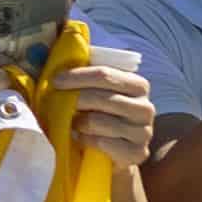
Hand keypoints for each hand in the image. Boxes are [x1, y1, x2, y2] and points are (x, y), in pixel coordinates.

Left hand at [46, 53, 158, 167]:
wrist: (116, 151)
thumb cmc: (101, 114)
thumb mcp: (96, 91)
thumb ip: (85, 73)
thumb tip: (56, 47)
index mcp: (138, 84)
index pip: (104, 74)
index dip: (77, 76)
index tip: (55, 80)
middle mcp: (146, 107)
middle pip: (101, 97)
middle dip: (74, 99)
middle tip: (57, 103)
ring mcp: (144, 132)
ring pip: (98, 122)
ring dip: (79, 122)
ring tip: (73, 122)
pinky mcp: (137, 153)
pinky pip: (102, 143)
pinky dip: (86, 140)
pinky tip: (82, 138)